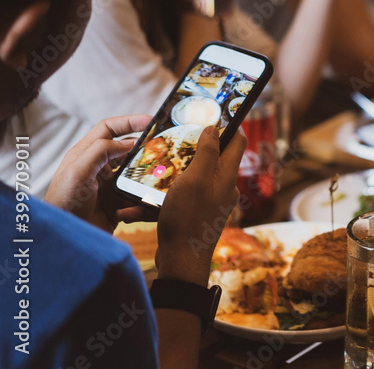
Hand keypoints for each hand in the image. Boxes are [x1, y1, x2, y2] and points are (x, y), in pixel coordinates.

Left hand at [45, 115, 156, 233]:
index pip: (109, 129)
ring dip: (147, 177)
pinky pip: (138, 197)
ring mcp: (110, 185)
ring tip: (158, 179)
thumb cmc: (64, 202)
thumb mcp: (78, 170)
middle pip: (129, 150)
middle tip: (164, 149)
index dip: (130, 121)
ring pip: (137, 173)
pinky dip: (140, 203)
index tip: (151, 120)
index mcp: (86, 154)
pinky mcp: (118, 203)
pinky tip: (132, 209)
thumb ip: (100, 151)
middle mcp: (99, 167)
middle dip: (146, 149)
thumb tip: (129, 142)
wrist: (65, 239)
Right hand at [155, 126, 245, 285]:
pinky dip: (155, 205)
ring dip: (165, 181)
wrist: (181, 265)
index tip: (211, 115)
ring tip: (143, 178)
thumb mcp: (195, 180)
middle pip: (211, 159)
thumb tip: (215, 128)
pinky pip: (174, 204)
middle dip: (189, 150)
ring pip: (187, 182)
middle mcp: (222, 189)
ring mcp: (209, 204)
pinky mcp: (193, 218)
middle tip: (169, 142)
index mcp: (227, 176)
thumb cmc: (189, 219)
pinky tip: (130, 211)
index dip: (228, 125)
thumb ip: (207, 153)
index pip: (237, 141)